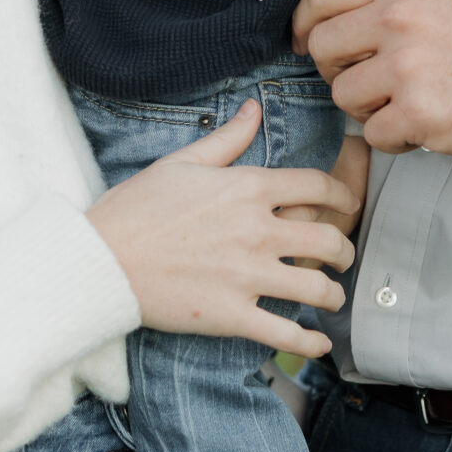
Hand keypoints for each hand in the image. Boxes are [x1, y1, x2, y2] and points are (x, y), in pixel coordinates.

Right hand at [85, 99, 360, 357]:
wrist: (103, 259)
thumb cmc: (138, 206)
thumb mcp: (183, 162)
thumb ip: (227, 138)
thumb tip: (254, 108)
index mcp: (249, 188)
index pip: (318, 187)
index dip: (343, 196)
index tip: (348, 205)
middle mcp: (257, 230)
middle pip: (328, 240)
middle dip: (344, 250)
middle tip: (343, 256)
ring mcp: (247, 275)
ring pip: (316, 288)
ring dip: (332, 294)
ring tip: (331, 297)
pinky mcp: (232, 315)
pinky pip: (286, 334)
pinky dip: (310, 342)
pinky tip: (319, 342)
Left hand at [292, 0, 451, 158]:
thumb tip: (325, 22)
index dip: (305, 25)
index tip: (307, 44)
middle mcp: (400, 17)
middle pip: (322, 49)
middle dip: (338, 71)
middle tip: (371, 82)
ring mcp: (409, 67)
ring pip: (342, 96)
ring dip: (369, 108)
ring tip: (412, 102)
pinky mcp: (423, 116)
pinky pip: (373, 135)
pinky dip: (395, 138)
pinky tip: (428, 126)